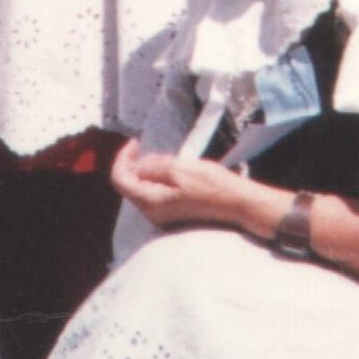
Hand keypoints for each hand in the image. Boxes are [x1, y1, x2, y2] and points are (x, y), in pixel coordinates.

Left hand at [111, 137, 258, 232]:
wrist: (238, 204)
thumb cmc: (211, 185)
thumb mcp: (179, 168)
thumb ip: (153, 167)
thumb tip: (138, 166)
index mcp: (150, 202)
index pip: (120, 179)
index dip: (123, 158)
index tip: (135, 142)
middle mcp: (152, 213)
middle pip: (130, 185)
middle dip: (135, 163)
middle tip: (149, 147)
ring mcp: (162, 215)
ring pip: (143, 189)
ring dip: (148, 170)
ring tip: (166, 158)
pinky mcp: (173, 213)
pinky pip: (155, 194)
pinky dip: (158, 179)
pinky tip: (174, 170)